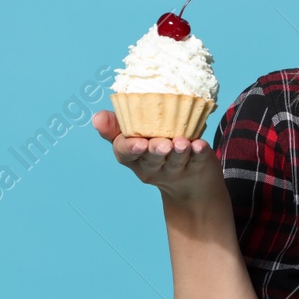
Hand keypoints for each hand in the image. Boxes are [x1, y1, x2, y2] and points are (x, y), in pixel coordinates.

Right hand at [92, 109, 220, 199]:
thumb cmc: (155, 148)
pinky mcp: (197, 167)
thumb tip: (97, 117)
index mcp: (133, 157)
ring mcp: (175, 169)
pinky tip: (201, 145)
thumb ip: (115, 127)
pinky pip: (198, 160)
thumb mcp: (133, 139)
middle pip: (152, 159)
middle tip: (162, 144)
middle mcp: (152, 166)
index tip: (138, 143)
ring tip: (182, 143)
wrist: (189, 181)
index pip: (126, 154)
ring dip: (179, 152)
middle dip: (156, 151)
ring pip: (175, 161)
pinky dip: (199, 153)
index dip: (131, 149)